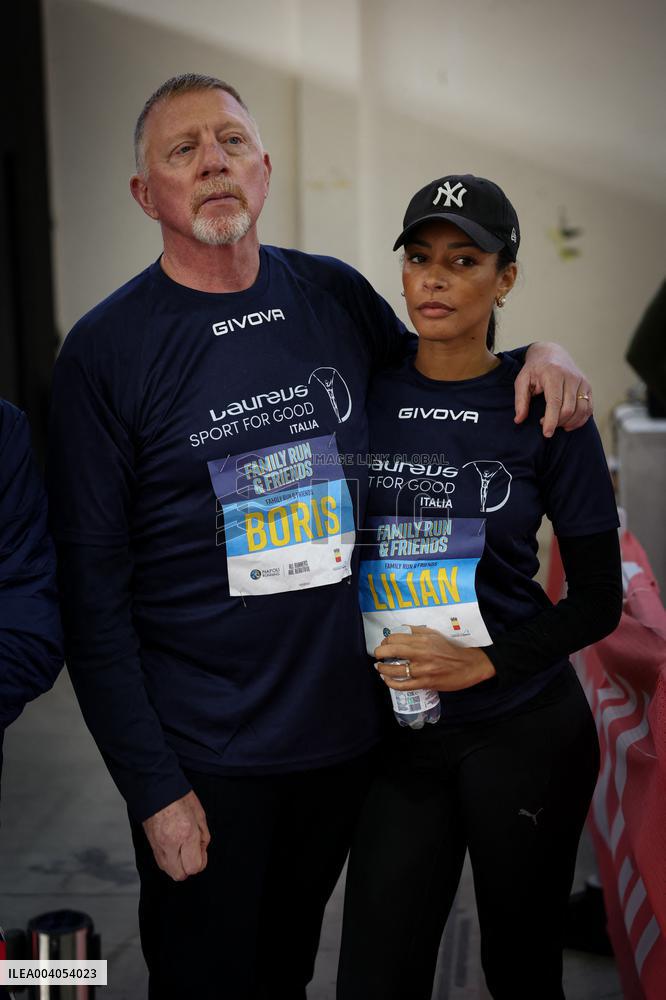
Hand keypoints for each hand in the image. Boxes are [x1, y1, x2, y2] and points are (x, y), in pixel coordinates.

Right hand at [142, 790, 210, 881]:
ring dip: (179, 865)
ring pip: (170, 871)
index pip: (194, 867)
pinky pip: (162, 863)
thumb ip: (203, 836)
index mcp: (186, 834)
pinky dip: (170, 860)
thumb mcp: (199, 814)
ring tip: (183, 848)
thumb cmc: (179, 798)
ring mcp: (158, 846)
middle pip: (180, 874)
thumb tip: (202, 851)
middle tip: (192, 851)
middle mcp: (170, 844)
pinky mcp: (151, 846)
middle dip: (189, 867)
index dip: (201, 861)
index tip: (201, 850)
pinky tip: (174, 847)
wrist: (155, 789)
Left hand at [374, 626, 494, 691]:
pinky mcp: (426, 683)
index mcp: (424, 639)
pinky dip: (391, 683)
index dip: (386, 641)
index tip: (384, 644)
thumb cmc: (451, 649)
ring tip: (379, 668)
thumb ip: (417, 632)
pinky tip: (387, 680)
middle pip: (392, 651)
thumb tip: (400, 629)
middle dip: (379, 652)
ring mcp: (423, 670)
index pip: (396, 638)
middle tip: (378, 655)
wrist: (469, 665)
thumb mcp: (435, 634)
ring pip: (395, 670)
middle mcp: (422, 653)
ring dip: (382, 669)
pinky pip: (403, 685)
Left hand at [515, 342, 591, 436]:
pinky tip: (568, 424)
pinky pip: (589, 408)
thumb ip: (520, 400)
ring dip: (569, 423)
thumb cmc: (535, 369)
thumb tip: (518, 420)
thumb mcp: (522, 380)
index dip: (551, 420)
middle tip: (545, 425)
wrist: (551, 353)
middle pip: (569, 408)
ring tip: (556, 424)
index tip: (546, 434)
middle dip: (558, 422)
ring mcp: (582, 381)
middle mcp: (571, 377)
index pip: (555, 402)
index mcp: (553, 374)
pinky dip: (580, 420)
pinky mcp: (588, 386)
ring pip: (582, 410)